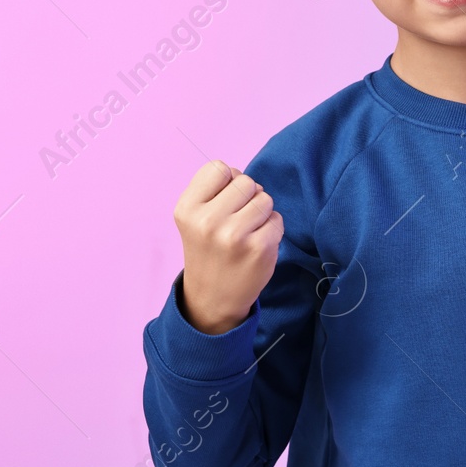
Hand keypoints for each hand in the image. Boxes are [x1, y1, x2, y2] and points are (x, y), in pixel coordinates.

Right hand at [173, 159, 282, 334]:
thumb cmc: (207, 249)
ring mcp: (234, 236)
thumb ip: (213, 190)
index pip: (219, 168)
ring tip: (246, 232)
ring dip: (261, 212)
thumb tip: (240, 173)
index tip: (223, 201)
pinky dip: (272, 229)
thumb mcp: (193, 218)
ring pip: (265, 198)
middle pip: (246, 181)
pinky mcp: (259, 249)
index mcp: (187, 209)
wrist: (212, 298)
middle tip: (236, 221)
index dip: (227, 181)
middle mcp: (207, 221)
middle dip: (247, 197)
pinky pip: (277, 219)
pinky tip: (256, 245)